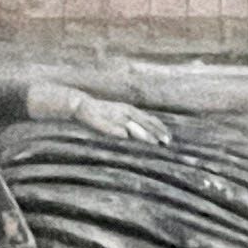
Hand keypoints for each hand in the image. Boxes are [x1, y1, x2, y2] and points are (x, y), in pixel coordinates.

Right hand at [27, 83, 167, 147]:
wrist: (80, 105)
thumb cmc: (96, 114)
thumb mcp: (111, 121)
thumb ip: (119, 127)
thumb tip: (127, 135)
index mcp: (127, 111)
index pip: (146, 119)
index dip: (157, 127)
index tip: (167, 136)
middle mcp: (124, 112)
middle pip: (143, 121)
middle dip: (156, 131)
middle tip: (167, 141)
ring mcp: (115, 115)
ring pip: (132, 124)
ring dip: (143, 133)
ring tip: (154, 141)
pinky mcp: (104, 120)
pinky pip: (114, 127)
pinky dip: (120, 132)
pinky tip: (127, 138)